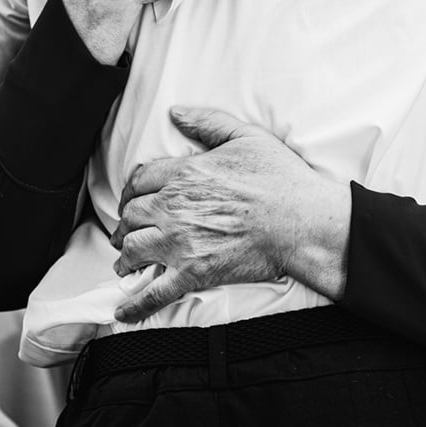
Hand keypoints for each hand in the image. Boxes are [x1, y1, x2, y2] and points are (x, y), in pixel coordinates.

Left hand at [109, 106, 349, 322]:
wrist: (302, 220)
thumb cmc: (280, 179)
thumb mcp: (246, 136)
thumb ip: (208, 122)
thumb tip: (177, 114)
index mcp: (185, 173)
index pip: (141, 181)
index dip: (132, 191)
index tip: (133, 199)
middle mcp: (174, 206)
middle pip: (132, 215)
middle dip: (125, 225)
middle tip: (127, 232)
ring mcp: (181, 242)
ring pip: (134, 249)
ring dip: (125, 257)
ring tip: (126, 263)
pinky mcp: (193, 273)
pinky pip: (154, 292)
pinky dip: (135, 305)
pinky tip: (123, 312)